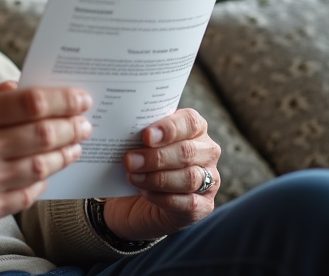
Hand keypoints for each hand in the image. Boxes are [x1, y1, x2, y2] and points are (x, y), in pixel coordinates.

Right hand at [0, 81, 92, 235]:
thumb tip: (26, 88)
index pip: (30, 103)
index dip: (62, 100)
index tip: (81, 99)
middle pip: (42, 135)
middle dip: (71, 127)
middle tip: (85, 123)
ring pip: (41, 166)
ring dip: (65, 154)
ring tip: (75, 146)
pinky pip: (28, 194)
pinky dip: (44, 181)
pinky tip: (49, 171)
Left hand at [103, 108, 219, 241]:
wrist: (134, 200)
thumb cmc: (140, 163)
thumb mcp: (138, 144)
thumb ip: (137, 134)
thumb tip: (117, 129)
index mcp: (195, 129)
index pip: (190, 122)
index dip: (169, 128)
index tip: (146, 136)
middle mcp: (207, 152)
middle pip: (187, 151)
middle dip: (156, 157)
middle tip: (129, 160)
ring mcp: (210, 180)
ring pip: (189, 178)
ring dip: (157, 178)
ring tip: (133, 177)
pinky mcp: (204, 206)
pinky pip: (188, 202)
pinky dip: (163, 198)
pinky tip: (145, 193)